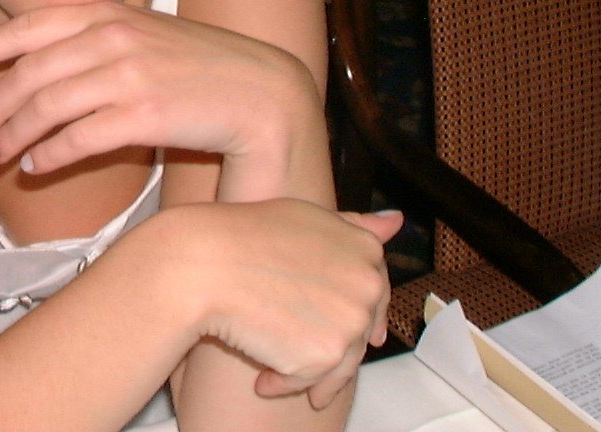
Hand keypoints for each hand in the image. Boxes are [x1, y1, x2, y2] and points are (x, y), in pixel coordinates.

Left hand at [0, 2, 315, 178]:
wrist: (259, 92)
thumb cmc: (197, 67)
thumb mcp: (143, 34)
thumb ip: (94, 39)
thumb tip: (37, 64)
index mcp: (108, 12)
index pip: (28, 26)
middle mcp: (112, 37)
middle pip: (29, 73)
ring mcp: (128, 74)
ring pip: (46, 108)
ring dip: (13, 136)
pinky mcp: (143, 115)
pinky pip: (77, 139)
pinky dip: (48, 156)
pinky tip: (35, 168)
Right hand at [182, 203, 401, 409]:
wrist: (206, 264)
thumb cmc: (244, 235)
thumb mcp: (305, 217)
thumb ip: (353, 226)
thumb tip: (395, 222)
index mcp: (365, 248)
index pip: (375, 292)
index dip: (351, 310)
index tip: (337, 325)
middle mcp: (368, 284)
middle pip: (358, 332)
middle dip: (329, 345)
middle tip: (293, 349)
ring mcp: (350, 321)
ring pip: (337, 363)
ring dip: (304, 370)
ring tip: (270, 368)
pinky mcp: (326, 355)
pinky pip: (311, 381)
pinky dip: (286, 384)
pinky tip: (262, 379)